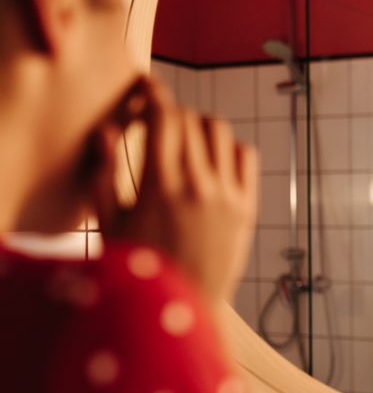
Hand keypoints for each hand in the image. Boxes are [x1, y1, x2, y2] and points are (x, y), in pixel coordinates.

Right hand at [91, 77, 257, 304]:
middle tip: (157, 119)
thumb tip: (105, 132)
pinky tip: (212, 159)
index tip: (146, 86)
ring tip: (185, 138)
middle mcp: (199, 185)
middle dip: (171, 111)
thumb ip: (106, 175)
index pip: (164, 117)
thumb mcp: (111, 224)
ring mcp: (227, 196)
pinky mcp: (247, 208)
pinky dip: (230, 148)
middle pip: (190, 119)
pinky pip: (246, 156)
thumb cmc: (140, 266)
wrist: (185, 305)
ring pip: (220, 131)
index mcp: (161, 186)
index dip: (154, 93)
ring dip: (200, 125)